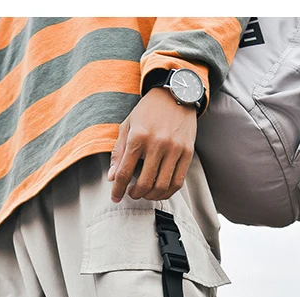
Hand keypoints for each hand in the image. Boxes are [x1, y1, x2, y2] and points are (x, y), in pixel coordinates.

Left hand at [108, 87, 196, 202]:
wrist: (175, 94)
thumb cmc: (148, 111)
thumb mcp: (127, 126)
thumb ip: (119, 152)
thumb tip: (112, 178)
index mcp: (138, 136)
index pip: (125, 172)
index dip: (118, 189)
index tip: (115, 198)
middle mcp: (157, 143)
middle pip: (144, 183)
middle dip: (135, 194)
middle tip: (132, 194)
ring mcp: (174, 149)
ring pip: (162, 186)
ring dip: (151, 196)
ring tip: (145, 193)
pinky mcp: (187, 152)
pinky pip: (178, 182)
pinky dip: (167, 192)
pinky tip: (160, 191)